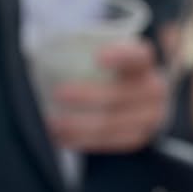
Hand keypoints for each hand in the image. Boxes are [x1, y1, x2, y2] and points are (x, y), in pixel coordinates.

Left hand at [46, 38, 171, 152]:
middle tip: (58, 94)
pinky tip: (62, 137)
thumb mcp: (106, 55)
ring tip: (53, 122)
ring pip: (112, 123)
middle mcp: (153, 88)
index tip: (97, 57)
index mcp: (144, 62)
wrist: (138, 98)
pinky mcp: (140, 137)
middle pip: (119, 95)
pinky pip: (111, 142)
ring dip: (80, 125)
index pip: (136, 57)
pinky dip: (84, 141)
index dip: (120, 56)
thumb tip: (38, 49)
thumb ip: (83, 50)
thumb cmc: (111, 72)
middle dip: (88, 96)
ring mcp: (150, 116)